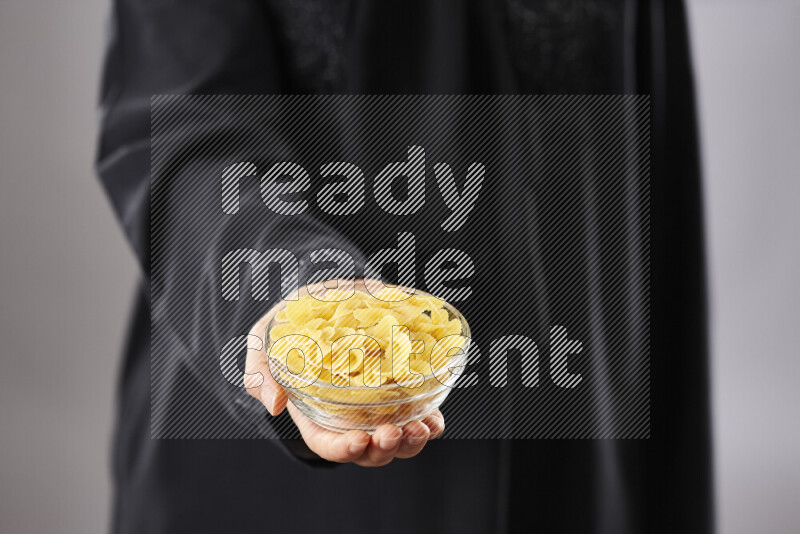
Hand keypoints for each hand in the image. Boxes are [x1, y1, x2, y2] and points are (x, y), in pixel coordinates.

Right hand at [245, 298, 444, 466]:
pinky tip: (435, 420)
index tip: (360, 440)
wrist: (324, 294)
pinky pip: (418, 412)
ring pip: (397, 438)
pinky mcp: (399, 384)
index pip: (327, 444)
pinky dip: (430, 422)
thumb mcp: (263, 342)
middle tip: (394, 433)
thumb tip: (274, 405)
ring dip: (412, 441)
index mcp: (314, 411)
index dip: (344, 450)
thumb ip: (260, 372)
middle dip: (384, 449)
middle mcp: (347, 414)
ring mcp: (375, 403)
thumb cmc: (289, 323)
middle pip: (368, 450)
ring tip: (422, 428)